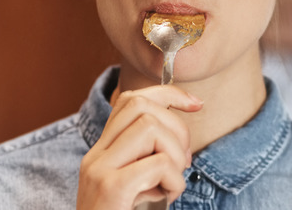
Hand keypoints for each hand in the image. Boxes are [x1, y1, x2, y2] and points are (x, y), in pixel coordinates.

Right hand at [76, 85, 203, 209]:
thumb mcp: (137, 189)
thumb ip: (148, 160)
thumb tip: (180, 129)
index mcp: (101, 153)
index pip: (130, 99)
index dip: (168, 94)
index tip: (196, 104)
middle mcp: (95, 157)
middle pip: (142, 107)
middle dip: (177, 128)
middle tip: (181, 162)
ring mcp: (100, 171)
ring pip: (151, 128)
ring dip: (176, 155)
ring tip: (172, 183)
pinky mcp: (111, 188)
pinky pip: (158, 164)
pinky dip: (174, 181)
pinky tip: (167, 198)